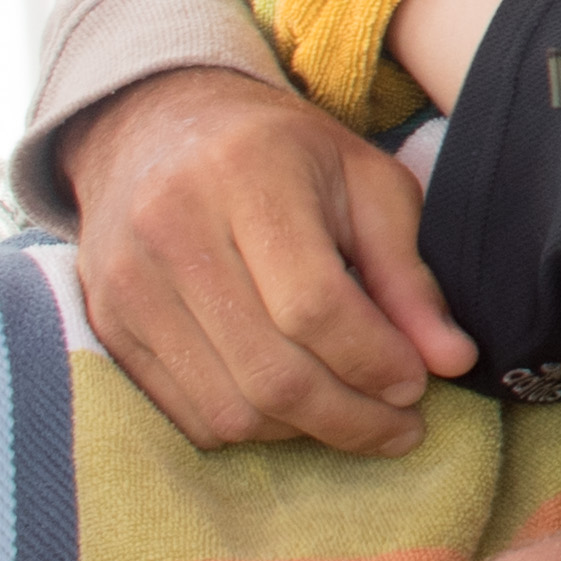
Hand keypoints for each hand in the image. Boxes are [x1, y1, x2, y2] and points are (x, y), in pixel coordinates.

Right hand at [64, 64, 474, 453]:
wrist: (157, 128)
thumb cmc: (284, 154)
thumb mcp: (365, 183)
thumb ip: (408, 274)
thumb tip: (452, 360)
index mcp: (247, 177)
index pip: (315, 306)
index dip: (375, 360)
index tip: (418, 385)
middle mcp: (173, 232)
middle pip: (271, 371)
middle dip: (350, 417)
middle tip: (402, 426)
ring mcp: (129, 287)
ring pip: (228, 407)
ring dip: (305, 432)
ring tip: (357, 418)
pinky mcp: (109, 326)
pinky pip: (187, 413)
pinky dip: (253, 427)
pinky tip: (295, 409)